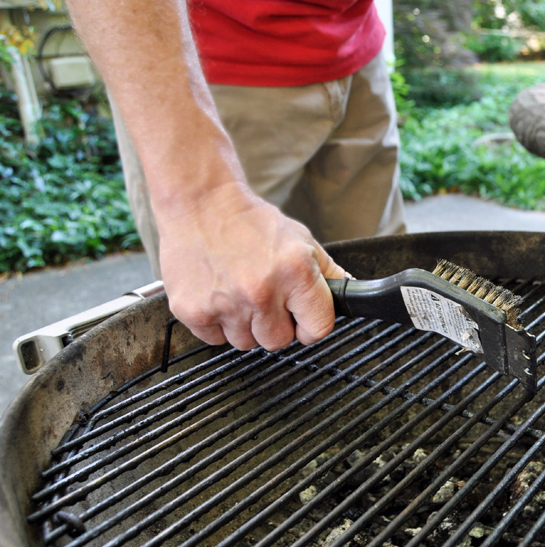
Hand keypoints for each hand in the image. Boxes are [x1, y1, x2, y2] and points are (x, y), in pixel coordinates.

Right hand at [158, 182, 346, 350]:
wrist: (200, 202)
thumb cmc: (249, 221)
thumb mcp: (301, 239)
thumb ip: (327, 272)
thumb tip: (348, 292)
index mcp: (294, 273)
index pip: (319, 328)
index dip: (311, 325)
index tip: (302, 319)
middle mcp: (261, 292)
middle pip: (279, 341)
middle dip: (275, 324)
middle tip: (264, 297)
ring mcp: (226, 304)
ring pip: (246, 343)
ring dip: (245, 325)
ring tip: (239, 292)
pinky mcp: (194, 311)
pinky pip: (215, 340)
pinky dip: (217, 324)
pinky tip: (219, 295)